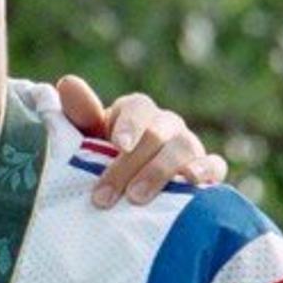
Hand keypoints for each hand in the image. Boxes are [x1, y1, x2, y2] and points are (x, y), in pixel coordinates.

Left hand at [56, 75, 228, 207]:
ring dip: (160, 172)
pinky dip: (205, 171)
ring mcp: (188, 145)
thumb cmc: (104, 160)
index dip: (129, 124)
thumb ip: (80, 115)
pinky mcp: (207, 169)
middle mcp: (165, 124)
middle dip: (130, 164)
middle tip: (105, 196)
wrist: (130, 194)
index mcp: (136, 113)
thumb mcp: (88, 140)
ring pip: (184, 147)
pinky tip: (191, 182)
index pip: (137, 107)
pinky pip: (214, 164)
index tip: (118, 144)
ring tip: (137, 199)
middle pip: (156, 134)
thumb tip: (67, 82)